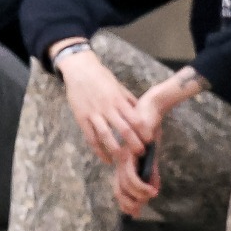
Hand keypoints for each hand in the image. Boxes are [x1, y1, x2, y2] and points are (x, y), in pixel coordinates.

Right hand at [57, 46, 151, 164]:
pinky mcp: (82, 118)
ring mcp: (93, 114)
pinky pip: (90, 137)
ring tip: (123, 160)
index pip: (134, 118)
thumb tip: (140, 111)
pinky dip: (98, 150)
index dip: (143, 130)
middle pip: (123, 129)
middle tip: (141, 153)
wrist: (80, 70)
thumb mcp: (118, 86)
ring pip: (106, 135)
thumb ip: (128, 100)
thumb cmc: (101, 77)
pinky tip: (105, 158)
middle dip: (133, 142)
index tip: (150, 140)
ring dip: (115, 149)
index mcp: (118, 99)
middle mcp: (107, 107)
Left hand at [111, 80, 175, 215]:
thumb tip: (153, 189)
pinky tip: (151, 191)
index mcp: (122, 161)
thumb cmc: (150, 130)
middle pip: (119, 189)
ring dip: (138, 196)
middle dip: (128, 203)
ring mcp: (123, 157)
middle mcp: (120, 161)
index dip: (125, 201)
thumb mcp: (151, 154)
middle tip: (138, 211)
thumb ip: (151, 172)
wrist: (150, 110)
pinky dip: (141, 186)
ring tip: (150, 198)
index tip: (134, 212)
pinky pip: (132, 175)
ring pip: (125, 185)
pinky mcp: (129, 153)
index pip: (119, 186)